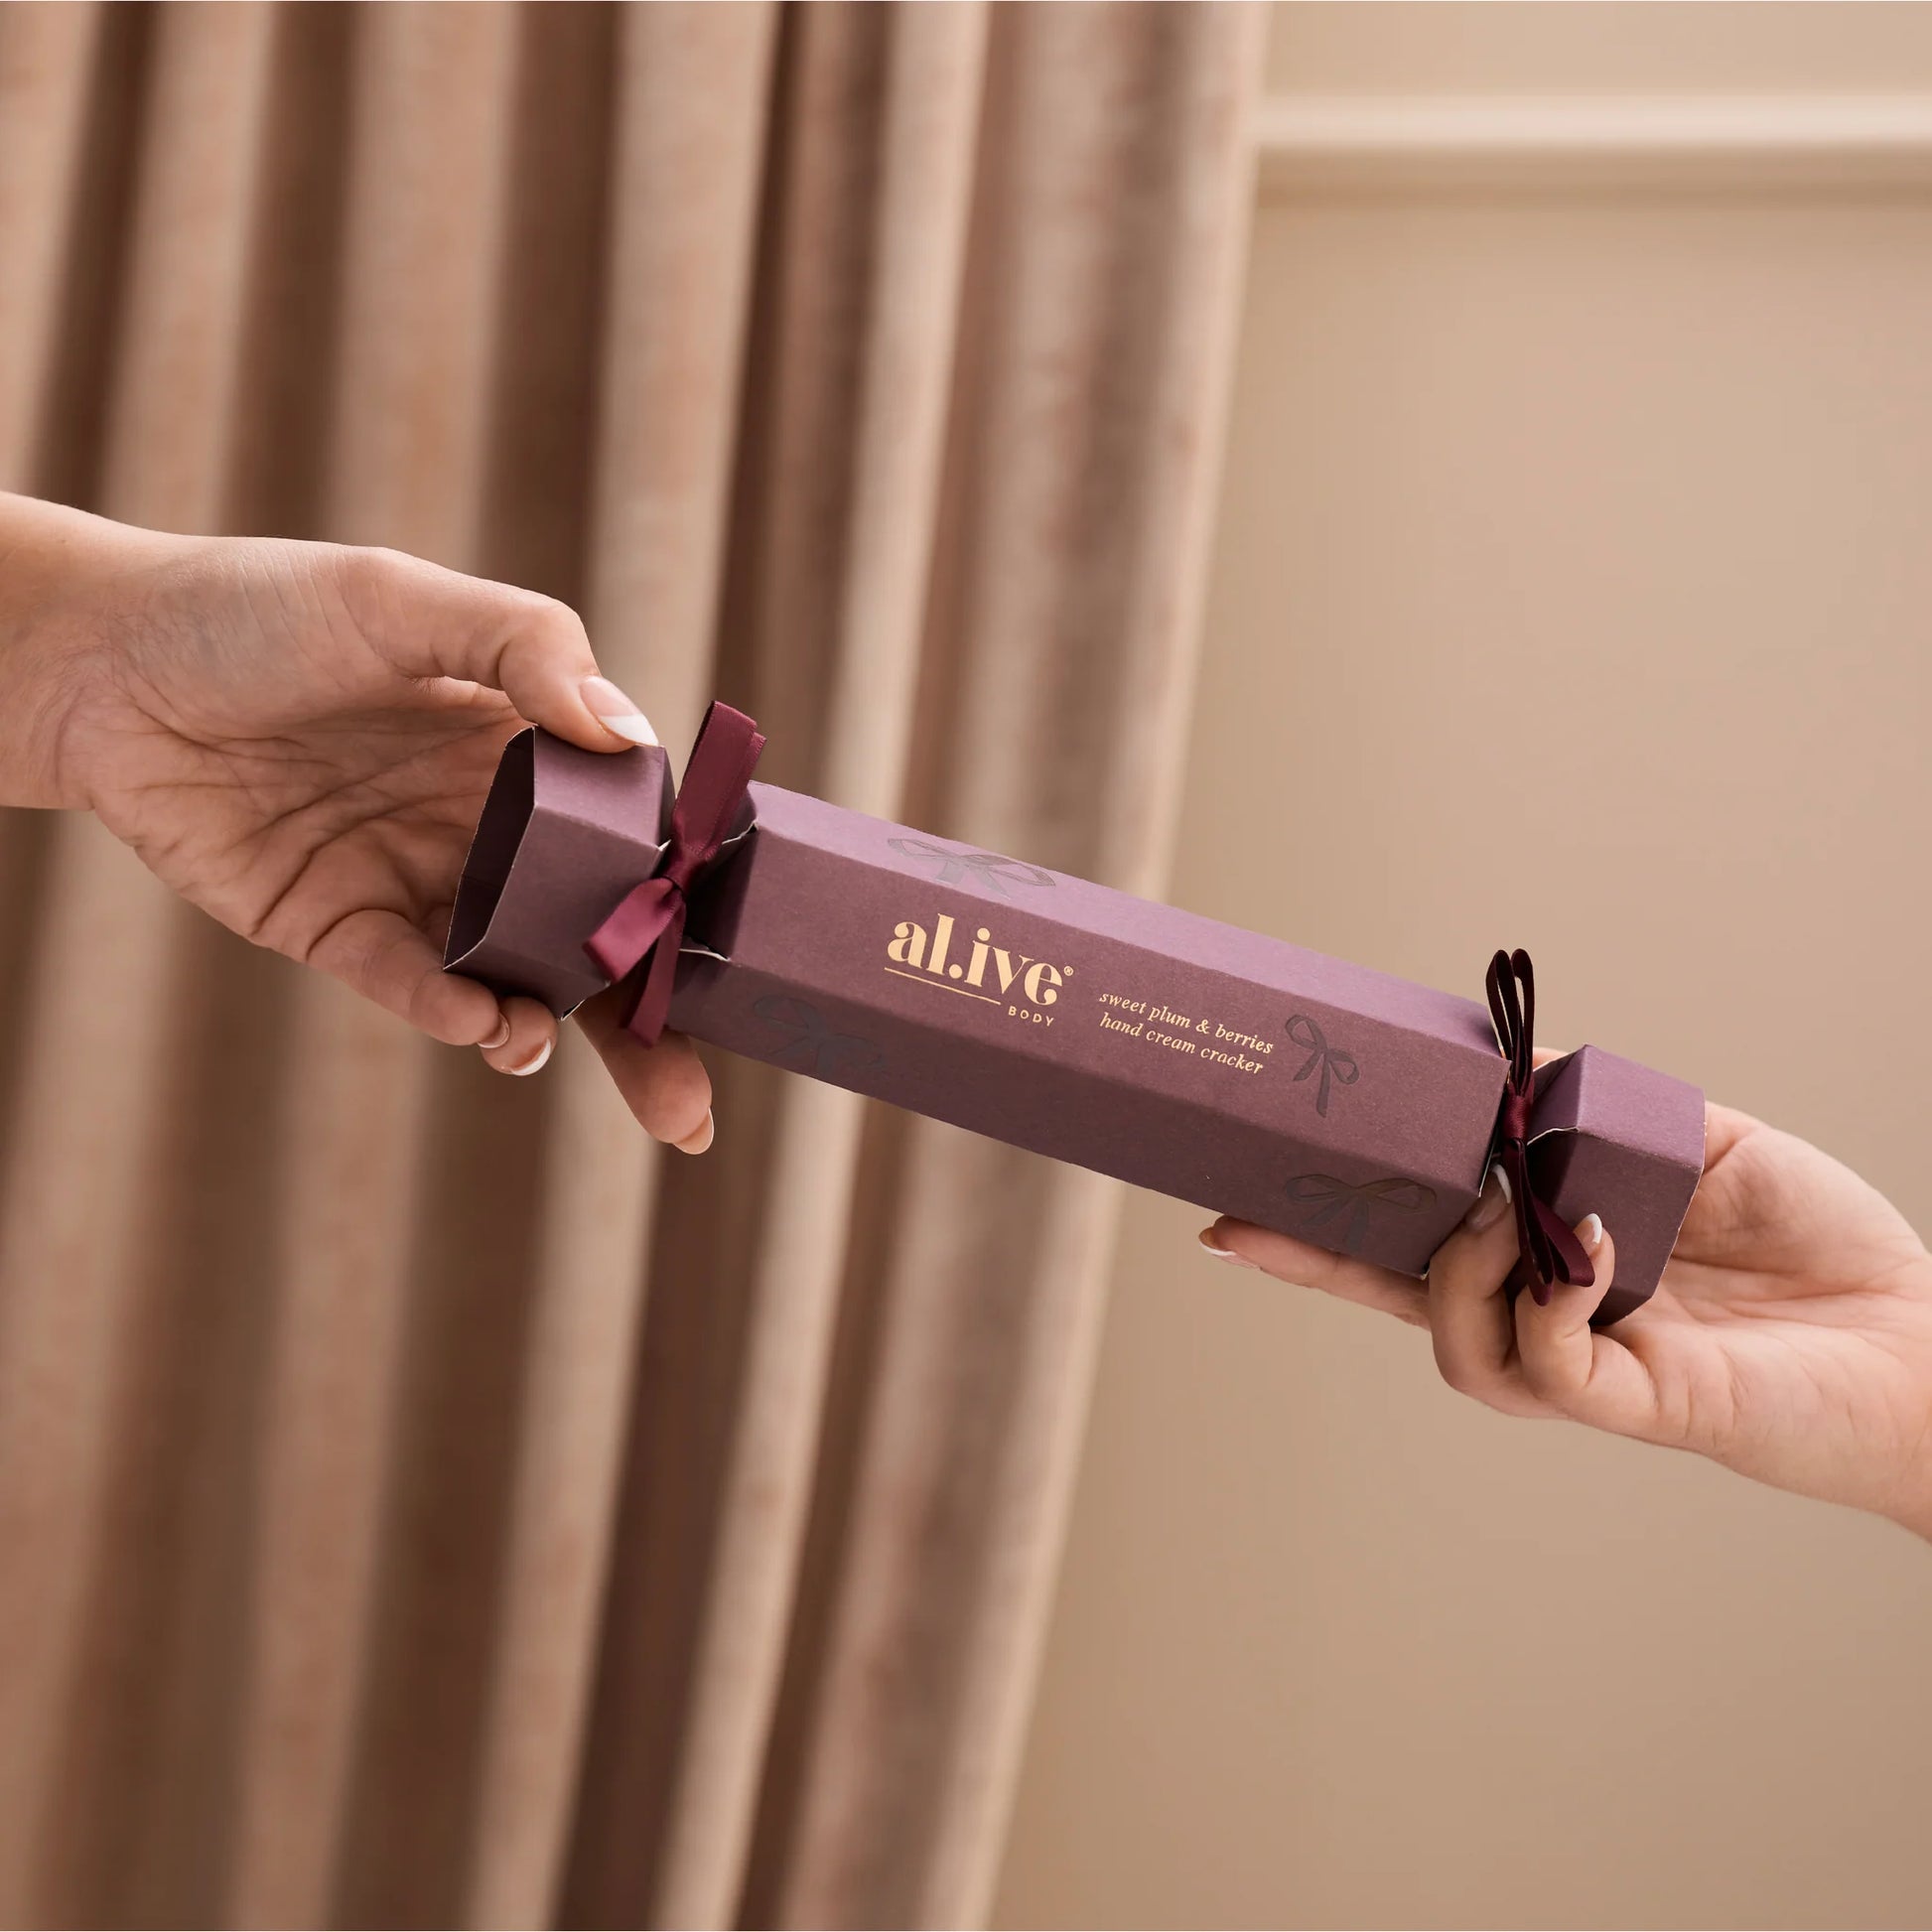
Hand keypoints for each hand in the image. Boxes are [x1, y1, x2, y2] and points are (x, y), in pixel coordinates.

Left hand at [0, 493, 711, 1151]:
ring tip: (545, 1043)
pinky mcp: (341, 931)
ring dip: (550, 1029)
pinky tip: (481, 1022)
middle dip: (646, 1023)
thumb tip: (629, 739)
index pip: (633, 833)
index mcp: (527, 748)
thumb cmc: (258, 610)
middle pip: (595, 936)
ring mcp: (419, 884)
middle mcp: (488, 826)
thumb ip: (528, 650)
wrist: (98, 665)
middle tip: (690, 1108)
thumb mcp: (402, 602)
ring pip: (518, 980)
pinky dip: (454, 1012)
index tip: (737, 954)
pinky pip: (415, 985)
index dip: (686, 896)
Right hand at [1202, 1099, 1931, 1538]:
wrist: (1924, 1338)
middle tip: (1246, 1220)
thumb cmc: (1819, 1247)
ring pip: (1456, 1345)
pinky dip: (1549, 1296)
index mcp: (1549, 1262)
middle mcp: (1545, 1321)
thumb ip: (1612, 1109)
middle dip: (1311, 1264)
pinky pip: (1550, 1365)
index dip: (1325, 1228)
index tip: (1242, 1198)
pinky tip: (1590, 1246)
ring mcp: (1585, 1369)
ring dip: (1459, 1266)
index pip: (1414, 1246)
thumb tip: (1526, 1072)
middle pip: (1397, 1303)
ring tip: (1507, 1209)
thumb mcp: (1705, 1142)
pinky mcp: (1640, 1404)